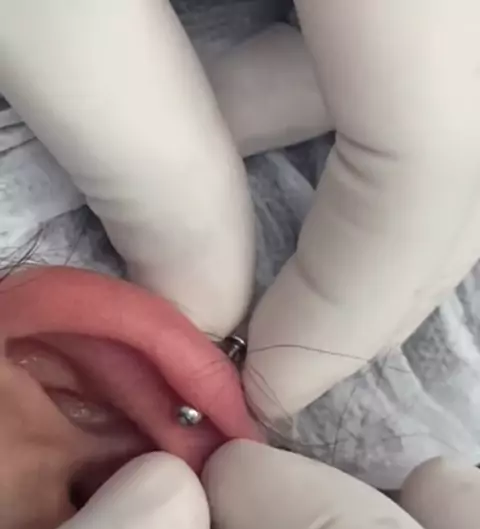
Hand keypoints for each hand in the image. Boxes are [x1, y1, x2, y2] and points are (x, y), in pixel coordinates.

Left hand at [4, 4, 478, 424]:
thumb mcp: (52, 14)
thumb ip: (142, 158)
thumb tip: (205, 305)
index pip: (438, 157)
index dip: (359, 301)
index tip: (267, 390)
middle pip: (468, 148)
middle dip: (378, 275)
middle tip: (288, 353)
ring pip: (449, 104)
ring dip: (353, 186)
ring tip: (248, 228)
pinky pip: (407, 51)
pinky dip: (337, 101)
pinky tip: (250, 106)